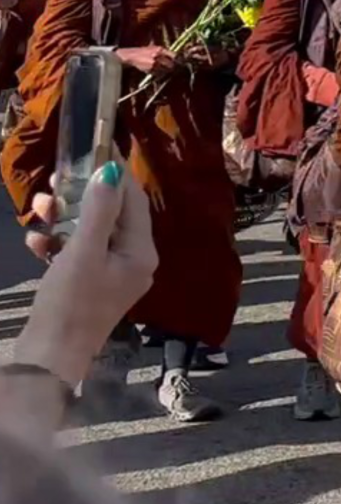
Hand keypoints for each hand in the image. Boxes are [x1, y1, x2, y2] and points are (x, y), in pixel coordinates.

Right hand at [17, 158, 156, 380]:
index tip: (99, 147)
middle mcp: (132, 261)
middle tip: (56, 180)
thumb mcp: (83, 252)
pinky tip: (36, 243)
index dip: (117, 174)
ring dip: (63, 218)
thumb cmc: (70, 303)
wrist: (50, 356)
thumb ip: (99, 211)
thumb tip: (112, 171)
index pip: (134, 203)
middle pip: (111, 215)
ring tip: (38, 209)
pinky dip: (56, 244)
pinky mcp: (87, 284)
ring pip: (89, 231)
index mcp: (141, 253)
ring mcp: (110, 274)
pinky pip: (75, 252)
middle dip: (82, 196)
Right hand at [113, 45, 173, 75]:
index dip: (179, 60)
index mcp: (160, 49)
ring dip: (166, 71)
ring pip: (166, 70)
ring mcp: (154, 63)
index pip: (174, 56)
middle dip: (173, 67)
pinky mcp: (150, 69)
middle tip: (174, 68)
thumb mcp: (154, 48)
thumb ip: (165, 52)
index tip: (181, 62)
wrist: (131, 56)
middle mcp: (158, 56)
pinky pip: (159, 73)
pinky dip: (160, 73)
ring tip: (163, 68)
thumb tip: (177, 57)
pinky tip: (156, 70)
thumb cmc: (144, 52)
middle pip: (172, 64)